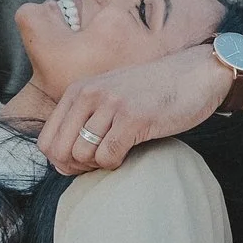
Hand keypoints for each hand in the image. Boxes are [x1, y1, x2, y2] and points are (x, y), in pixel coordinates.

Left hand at [40, 49, 231, 174]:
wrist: (196, 73)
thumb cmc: (153, 91)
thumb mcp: (110, 96)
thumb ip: (85, 119)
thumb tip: (61, 161)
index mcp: (79, 91)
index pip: (46, 139)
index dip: (59, 161)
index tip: (81, 164)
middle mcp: (89, 95)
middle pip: (59, 151)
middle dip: (75, 168)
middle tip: (97, 165)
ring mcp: (110, 105)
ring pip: (81, 155)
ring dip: (97, 165)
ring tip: (115, 155)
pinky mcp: (133, 118)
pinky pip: (107, 156)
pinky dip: (115, 164)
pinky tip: (127, 154)